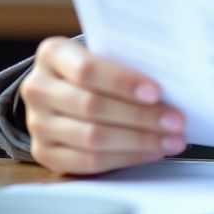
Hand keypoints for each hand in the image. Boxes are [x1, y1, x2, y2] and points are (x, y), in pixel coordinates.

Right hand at [19, 36, 186, 174]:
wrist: (64, 85)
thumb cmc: (98, 64)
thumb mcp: (106, 50)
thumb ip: (128, 59)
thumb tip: (173, 78)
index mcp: (52, 54)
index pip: (87, 70)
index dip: (123, 82)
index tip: (157, 92)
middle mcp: (38, 88)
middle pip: (92, 107)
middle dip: (140, 117)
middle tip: (176, 121)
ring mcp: (37, 124)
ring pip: (91, 139)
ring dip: (138, 141)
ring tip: (171, 139)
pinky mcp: (44, 153)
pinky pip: (87, 163)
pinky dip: (124, 158)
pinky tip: (151, 151)